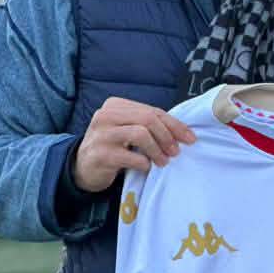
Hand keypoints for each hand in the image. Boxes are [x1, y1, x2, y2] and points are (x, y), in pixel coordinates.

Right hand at [73, 98, 196, 191]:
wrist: (83, 167)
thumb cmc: (113, 147)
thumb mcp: (128, 130)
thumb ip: (149, 125)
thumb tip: (183, 132)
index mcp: (115, 105)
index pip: (152, 111)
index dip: (175, 125)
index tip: (190, 138)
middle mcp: (106, 115)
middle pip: (148, 119)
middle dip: (167, 136)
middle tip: (175, 152)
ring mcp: (101, 134)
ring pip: (140, 134)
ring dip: (157, 150)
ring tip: (163, 161)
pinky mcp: (100, 154)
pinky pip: (131, 156)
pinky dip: (144, 163)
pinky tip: (146, 167)